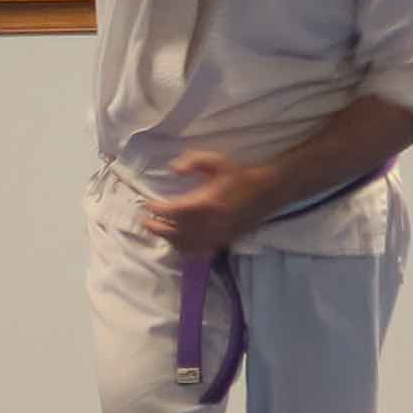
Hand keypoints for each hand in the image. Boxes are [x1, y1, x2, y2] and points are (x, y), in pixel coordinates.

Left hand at [141, 150, 274, 256]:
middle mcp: (210, 223)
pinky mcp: (223, 241)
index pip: (173, 211)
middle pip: (175, 232)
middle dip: (157, 227)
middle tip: (145, 220)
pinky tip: (179, 243)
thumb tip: (173, 170)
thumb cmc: (240, 174)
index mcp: (206, 203)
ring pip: (185, 244)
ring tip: (158, 230)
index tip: (147, 204)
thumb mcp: (216, 160)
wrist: (267, 191)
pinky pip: (200, 252)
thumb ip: (193, 161)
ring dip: (168, 238)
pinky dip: (185, 249)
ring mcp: (217, 235)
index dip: (156, 209)